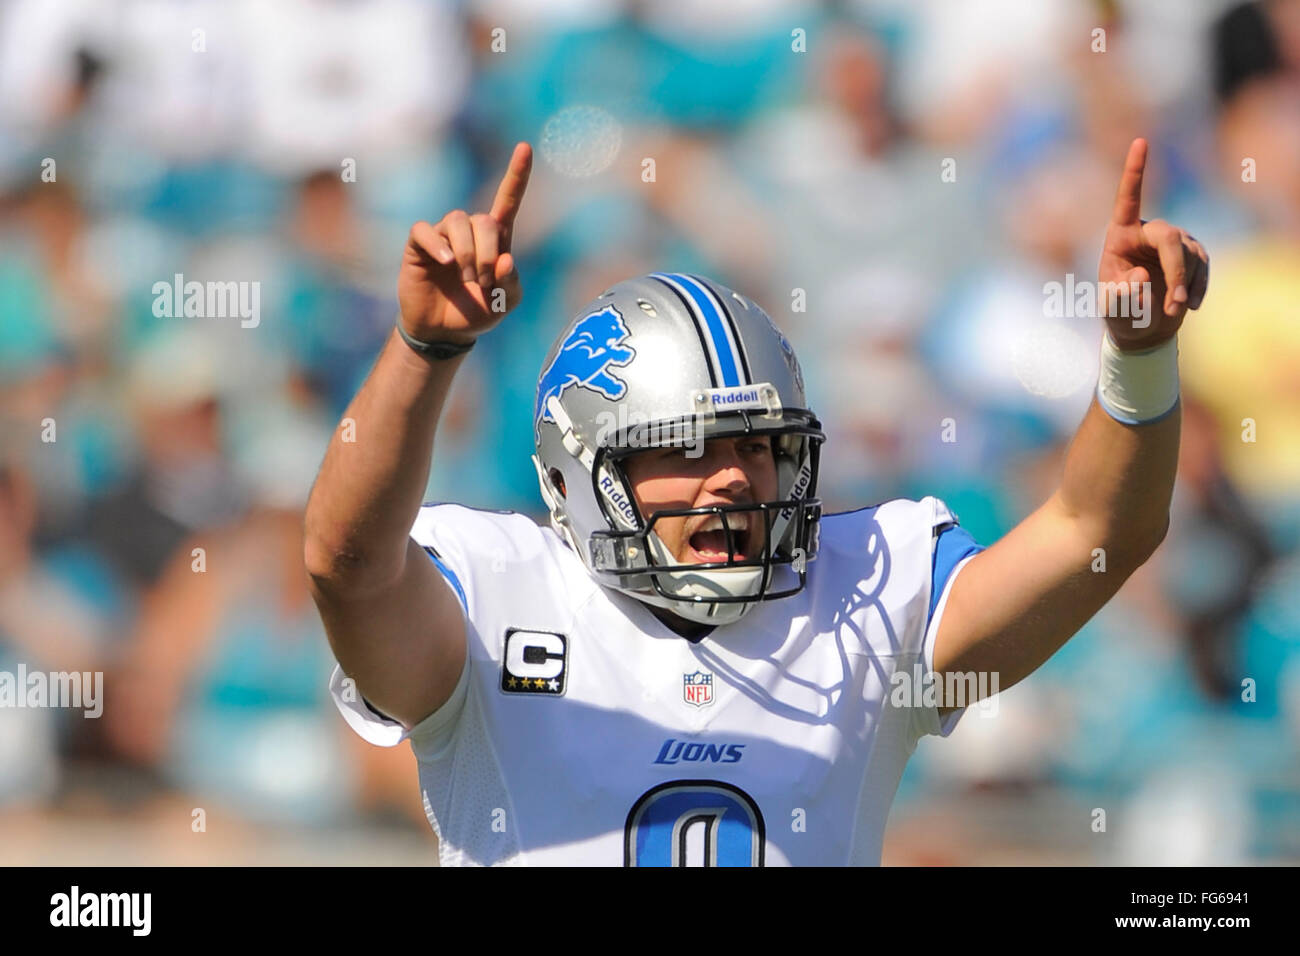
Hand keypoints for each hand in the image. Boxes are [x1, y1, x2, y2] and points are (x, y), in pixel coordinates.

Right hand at [397, 141, 531, 344]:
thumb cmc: (477, 312)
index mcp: (496, 240)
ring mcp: (444, 236)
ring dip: (467, 252)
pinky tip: (446, 262)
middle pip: (484, 220)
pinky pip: (425, 230)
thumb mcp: (504, 303)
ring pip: (458, 221)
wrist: (443, 332)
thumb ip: (511, 283)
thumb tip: (505, 258)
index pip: (507, 201)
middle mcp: (470, 232)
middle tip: (483, 280)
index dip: (517, 175)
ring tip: (466, 277)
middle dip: (488, 252)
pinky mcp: (419, 245)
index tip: (526, 147)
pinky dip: (438, 244)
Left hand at [1097, 138, 1208, 349]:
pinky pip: (1202, 266)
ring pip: (1189, 257)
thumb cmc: (1120, 310)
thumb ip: (1120, 295)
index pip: (1127, 199)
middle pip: (1170, 239)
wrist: (1141, 324)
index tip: (1141, 141)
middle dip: (1175, 271)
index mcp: (1120, 234)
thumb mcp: (1113, 307)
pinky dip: (1197, 289)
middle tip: (1174, 304)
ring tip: (1171, 311)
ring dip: (1183, 287)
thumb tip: (1139, 275)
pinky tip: (1190, 306)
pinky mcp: (1193, 252)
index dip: (1135, 171)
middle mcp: (1148, 231)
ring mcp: (1174, 239)